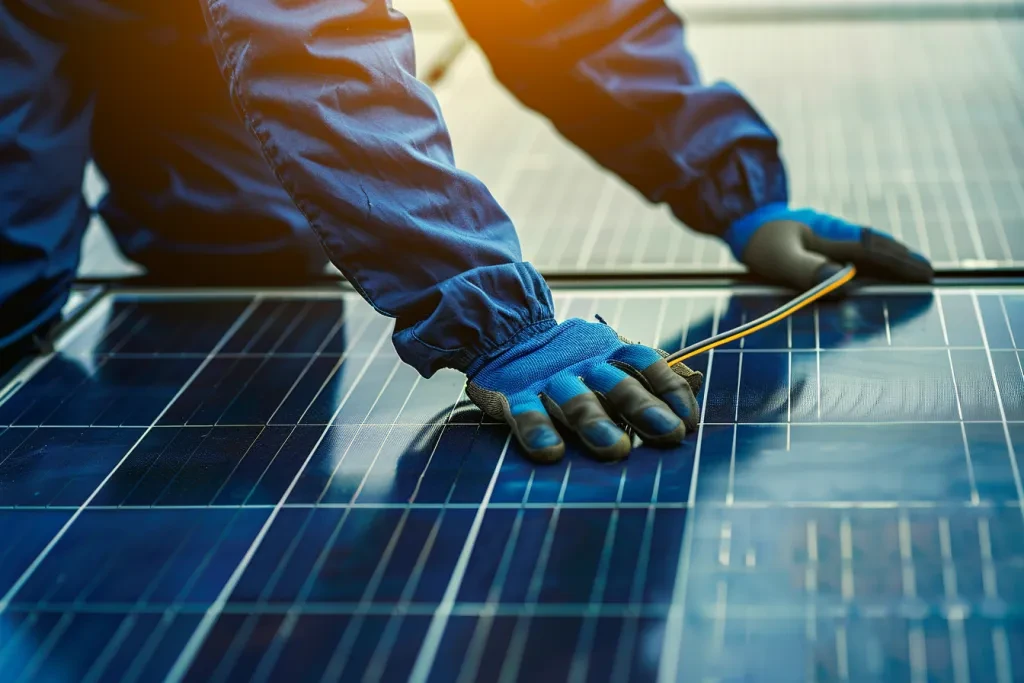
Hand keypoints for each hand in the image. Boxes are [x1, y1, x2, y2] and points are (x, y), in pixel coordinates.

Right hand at [465, 319, 702, 462]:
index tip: (689, 421)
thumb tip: (683, 417)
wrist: (502, 333)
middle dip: (645, 409)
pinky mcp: (515, 393)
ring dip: (597, 423)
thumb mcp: (602, 359)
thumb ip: (635, 382)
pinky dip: (538, 431)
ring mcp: (550, 378)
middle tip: (670, 433)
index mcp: (608, 351)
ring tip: (617, 450)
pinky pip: (527, 412)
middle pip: (619, 384)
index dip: (670, 390)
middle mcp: (584, 363)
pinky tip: (550, 453)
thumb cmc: (566, 362)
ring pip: (577, 399)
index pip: (647, 363)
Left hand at [724, 204, 933, 289]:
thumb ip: (808, 270)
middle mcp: (835, 233)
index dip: (900, 263)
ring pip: (868, 246)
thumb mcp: (779, 258)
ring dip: (890, 257)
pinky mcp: (819, 239)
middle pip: (877, 246)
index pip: (873, 250)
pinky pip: (854, 249)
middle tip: (929, 273)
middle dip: (903, 260)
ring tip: (913, 268)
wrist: (741, 216)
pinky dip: (872, 257)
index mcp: (830, 236)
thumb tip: (846, 284)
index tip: (925, 273)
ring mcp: (828, 234)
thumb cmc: (759, 240)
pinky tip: (875, 265)